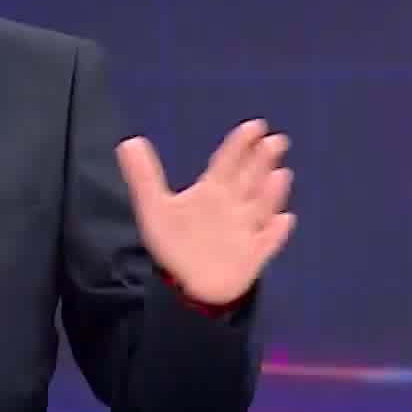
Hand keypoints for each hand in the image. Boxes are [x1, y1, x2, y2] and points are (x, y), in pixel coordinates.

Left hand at [115, 119, 294, 306]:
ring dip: (271, 193)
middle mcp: (233, 207)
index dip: (240, 144)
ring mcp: (245, 231)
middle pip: (250, 179)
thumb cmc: (173, 245)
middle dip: (262, 160)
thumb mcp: (154, 207)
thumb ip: (143, 176)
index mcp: (212, 192)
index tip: (255, 125)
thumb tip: (127, 142)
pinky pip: (267, 243)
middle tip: (276, 140)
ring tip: (280, 175)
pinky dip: (275, 233)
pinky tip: (284, 220)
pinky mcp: (252, 257)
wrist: (182, 287)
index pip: (228, 162)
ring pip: (261, 207)